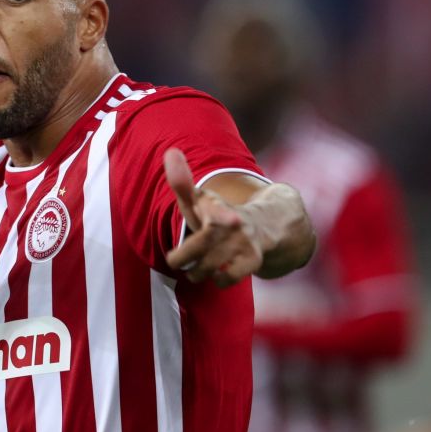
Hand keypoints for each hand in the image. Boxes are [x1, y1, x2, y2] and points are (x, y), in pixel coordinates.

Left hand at [163, 148, 262, 285]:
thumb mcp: (199, 200)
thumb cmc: (215, 217)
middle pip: (199, 246)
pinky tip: (217, 273)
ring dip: (196, 272)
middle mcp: (230, 223)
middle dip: (182, 257)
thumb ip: (181, 182)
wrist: (260, 228)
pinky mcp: (253, 260)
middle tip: (176, 260)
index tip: (229, 217)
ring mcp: (243, 242)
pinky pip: (227, 278)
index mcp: (215, 206)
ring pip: (207, 267)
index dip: (215, 209)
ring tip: (195, 268)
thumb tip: (170, 152)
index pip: (214, 207)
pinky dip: (218, 280)